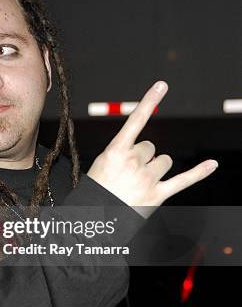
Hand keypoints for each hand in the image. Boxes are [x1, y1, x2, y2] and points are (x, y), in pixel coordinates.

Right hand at [87, 81, 217, 217]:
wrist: (94, 221)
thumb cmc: (95, 193)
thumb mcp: (100, 166)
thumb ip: (121, 154)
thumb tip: (144, 152)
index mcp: (115, 151)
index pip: (136, 120)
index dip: (150, 101)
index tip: (163, 84)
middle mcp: (133, 162)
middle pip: (150, 147)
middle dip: (142, 157)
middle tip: (127, 174)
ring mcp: (147, 178)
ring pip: (164, 160)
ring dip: (156, 168)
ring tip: (140, 182)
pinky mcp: (157, 195)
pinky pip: (183, 180)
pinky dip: (199, 173)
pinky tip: (212, 164)